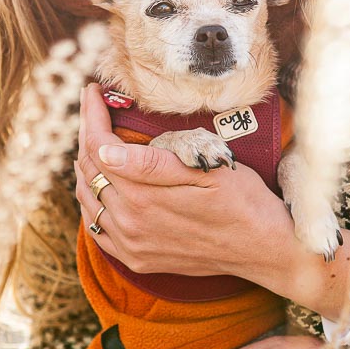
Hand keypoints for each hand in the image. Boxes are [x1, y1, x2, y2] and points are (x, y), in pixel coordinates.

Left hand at [75, 84, 349, 318]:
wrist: (263, 248)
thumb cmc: (243, 199)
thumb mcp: (208, 169)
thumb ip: (153, 164)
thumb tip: (106, 152)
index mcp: (143, 196)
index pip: (99, 147)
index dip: (92, 115)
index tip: (93, 91)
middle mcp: (129, 223)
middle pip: (88, 170)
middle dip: (87, 133)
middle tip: (94, 108)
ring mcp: (130, 244)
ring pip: (87, 198)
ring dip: (86, 166)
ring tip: (95, 138)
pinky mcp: (136, 257)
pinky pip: (96, 228)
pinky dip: (92, 201)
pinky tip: (102, 184)